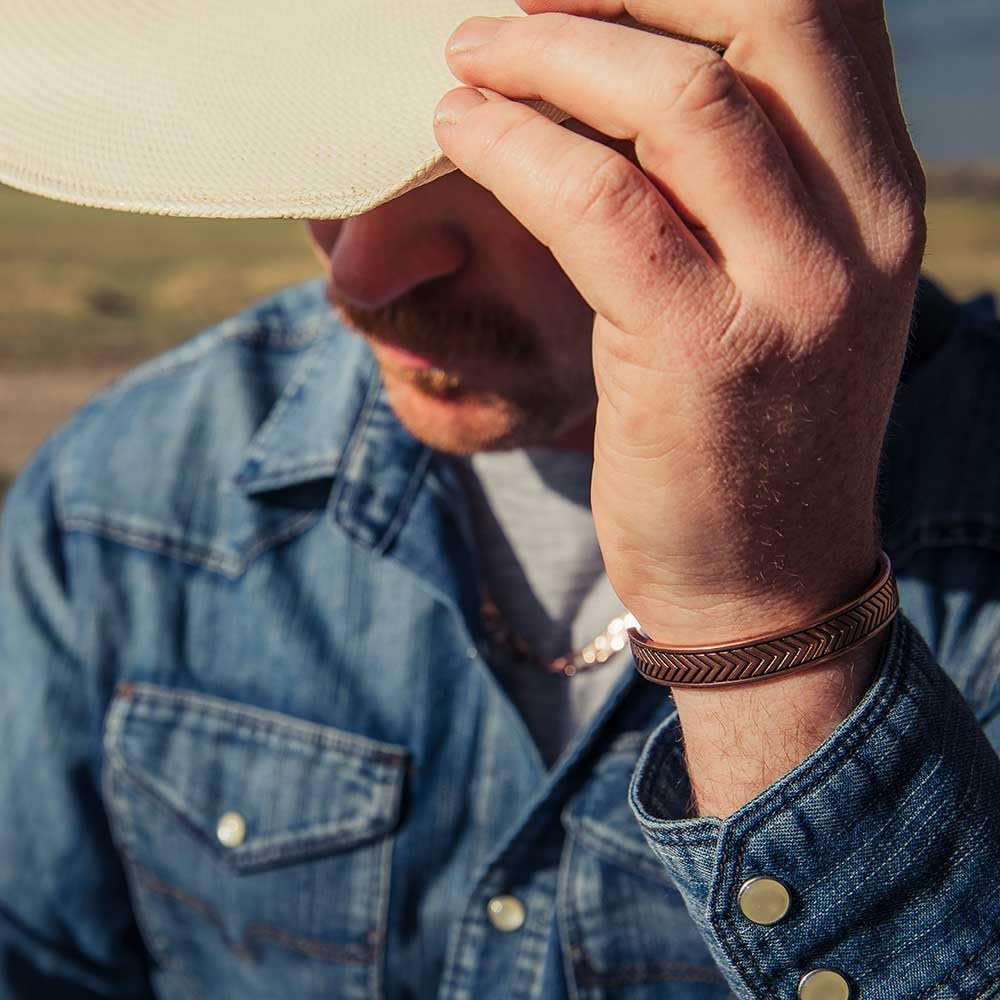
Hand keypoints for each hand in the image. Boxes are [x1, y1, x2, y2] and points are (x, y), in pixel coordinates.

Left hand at [433, 0, 924, 644]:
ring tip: (465, 63)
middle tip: (513, 5)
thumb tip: (632, 81)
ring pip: (675, 104)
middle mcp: (858, 226)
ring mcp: (793, 289)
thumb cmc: (750, 431)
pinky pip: (600, 207)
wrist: (764, 580)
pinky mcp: (704, 351)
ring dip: (545, 57)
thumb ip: (745, 184)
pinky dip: (516, 150)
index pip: (815, 9)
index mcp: (878, 195)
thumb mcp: (781, 290)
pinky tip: (462, 135)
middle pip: (758, 17)